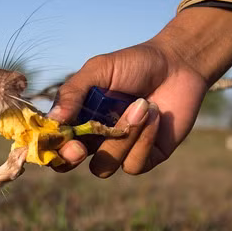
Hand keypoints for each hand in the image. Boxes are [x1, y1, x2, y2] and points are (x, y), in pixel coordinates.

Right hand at [47, 6, 231, 176]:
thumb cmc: (135, 63)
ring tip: (142, 105)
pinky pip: (134, 165)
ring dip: (121, 139)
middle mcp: (94, 138)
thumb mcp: (98, 70)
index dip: (53, 148)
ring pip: (104, 166)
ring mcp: (119, 150)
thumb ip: (73, 92)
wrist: (178, 64)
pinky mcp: (146, 157)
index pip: (54, 142)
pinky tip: (156, 115)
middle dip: (71, 159)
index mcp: (77, 118)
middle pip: (69, 165)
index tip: (64, 139)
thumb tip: (54, 121)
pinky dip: (144, 139)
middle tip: (80, 147)